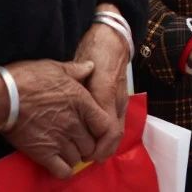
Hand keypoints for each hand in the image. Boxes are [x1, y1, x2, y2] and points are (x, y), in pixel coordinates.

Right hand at [2, 59, 114, 178]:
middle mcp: (74, 123)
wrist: (3, 96)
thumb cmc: (28, 78)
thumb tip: (90, 66)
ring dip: (75, 156)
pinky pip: (62, 170)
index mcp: (82, 102)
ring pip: (78, 158)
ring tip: (67, 150)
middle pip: (91, 144)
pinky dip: (64, 170)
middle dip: (87, 144)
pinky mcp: (43, 153)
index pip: (105, 125)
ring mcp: (60, 140)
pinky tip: (59, 162)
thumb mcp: (56, 67)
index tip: (94, 129)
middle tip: (78, 140)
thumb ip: (77, 70)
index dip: (102, 130)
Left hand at [73, 8, 131, 160]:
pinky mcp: (120, 98)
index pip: (108, 129)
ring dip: (106, 144)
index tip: (85, 153)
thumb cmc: (95, 48)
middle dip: (102, 150)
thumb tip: (70, 108)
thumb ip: (77, 84)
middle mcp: (117, 99)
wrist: (113, 34)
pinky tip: (96, 135)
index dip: (98, 146)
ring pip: (118, 129)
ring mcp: (121, 99)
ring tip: (90, 150)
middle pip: (115, 134)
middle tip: (85, 157)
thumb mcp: (81, 64)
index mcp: (106, 91)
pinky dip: (108, 134)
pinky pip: (117, 122)